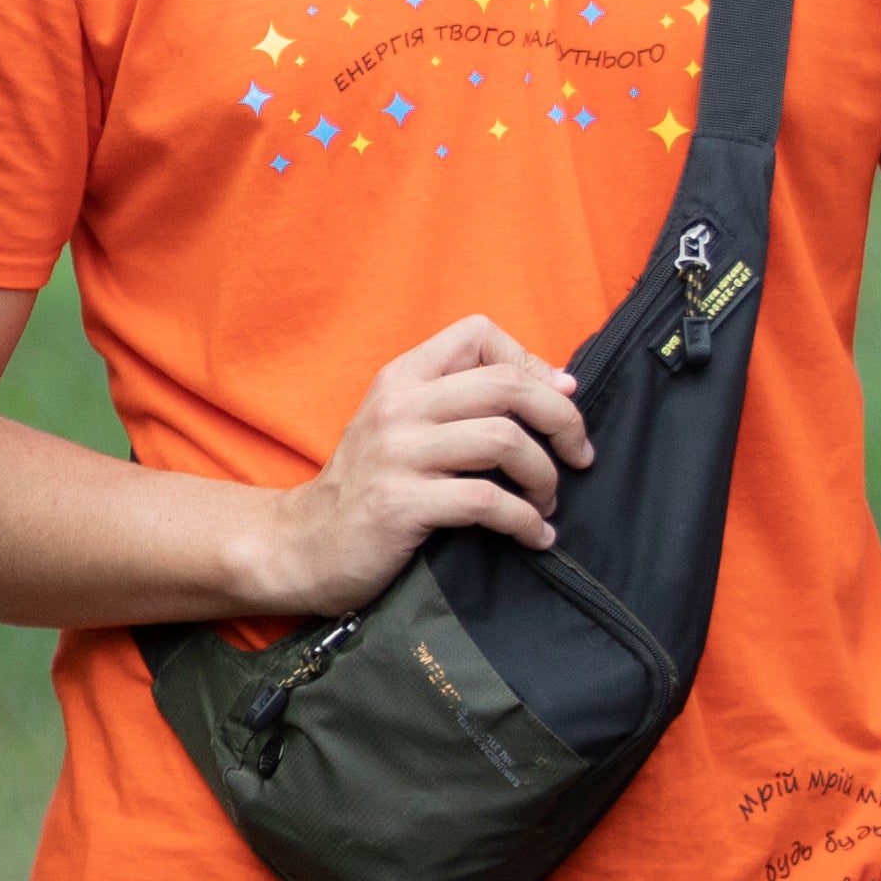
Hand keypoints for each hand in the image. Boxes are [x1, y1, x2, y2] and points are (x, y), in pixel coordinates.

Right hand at [234, 314, 595, 614]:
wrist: (303, 547)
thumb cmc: (369, 487)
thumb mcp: (401, 426)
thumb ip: (462, 401)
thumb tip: (562, 384)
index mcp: (399, 378)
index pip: (477, 333)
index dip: (529, 361)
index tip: (555, 400)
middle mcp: (398, 407)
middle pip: (506, 386)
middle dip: (562, 419)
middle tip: (578, 454)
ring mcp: (398, 455)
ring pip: (505, 441)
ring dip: (545, 477)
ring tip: (548, 502)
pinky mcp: (402, 505)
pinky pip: (488, 502)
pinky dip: (526, 522)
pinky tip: (534, 537)